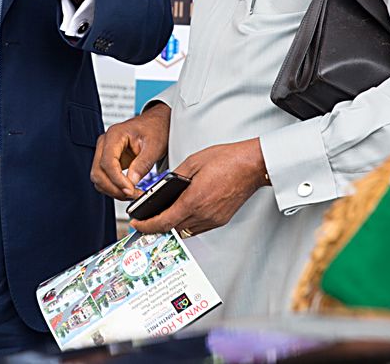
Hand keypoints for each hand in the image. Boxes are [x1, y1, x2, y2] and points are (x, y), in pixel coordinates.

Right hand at [91, 104, 170, 199]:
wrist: (156, 123)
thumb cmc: (155, 129)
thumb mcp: (154, 146)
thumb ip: (143, 164)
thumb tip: (132, 182)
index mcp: (115, 135)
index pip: (107, 162)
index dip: (117, 180)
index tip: (130, 190)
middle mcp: (105, 142)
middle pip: (98, 172)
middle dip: (114, 188)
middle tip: (132, 195)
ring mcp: (105, 151)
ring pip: (98, 177)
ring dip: (113, 190)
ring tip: (132, 194)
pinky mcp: (108, 160)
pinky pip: (104, 178)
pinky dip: (113, 187)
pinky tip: (127, 190)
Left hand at [129, 139, 267, 237]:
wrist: (252, 165)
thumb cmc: (226, 160)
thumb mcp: (193, 162)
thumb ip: (175, 176)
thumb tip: (163, 186)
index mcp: (194, 200)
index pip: (164, 221)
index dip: (148, 225)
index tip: (137, 223)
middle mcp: (204, 214)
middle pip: (173, 229)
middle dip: (157, 225)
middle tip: (146, 219)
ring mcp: (213, 219)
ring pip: (186, 230)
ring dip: (173, 225)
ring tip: (162, 215)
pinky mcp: (221, 220)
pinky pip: (198, 227)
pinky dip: (187, 222)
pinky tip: (183, 211)